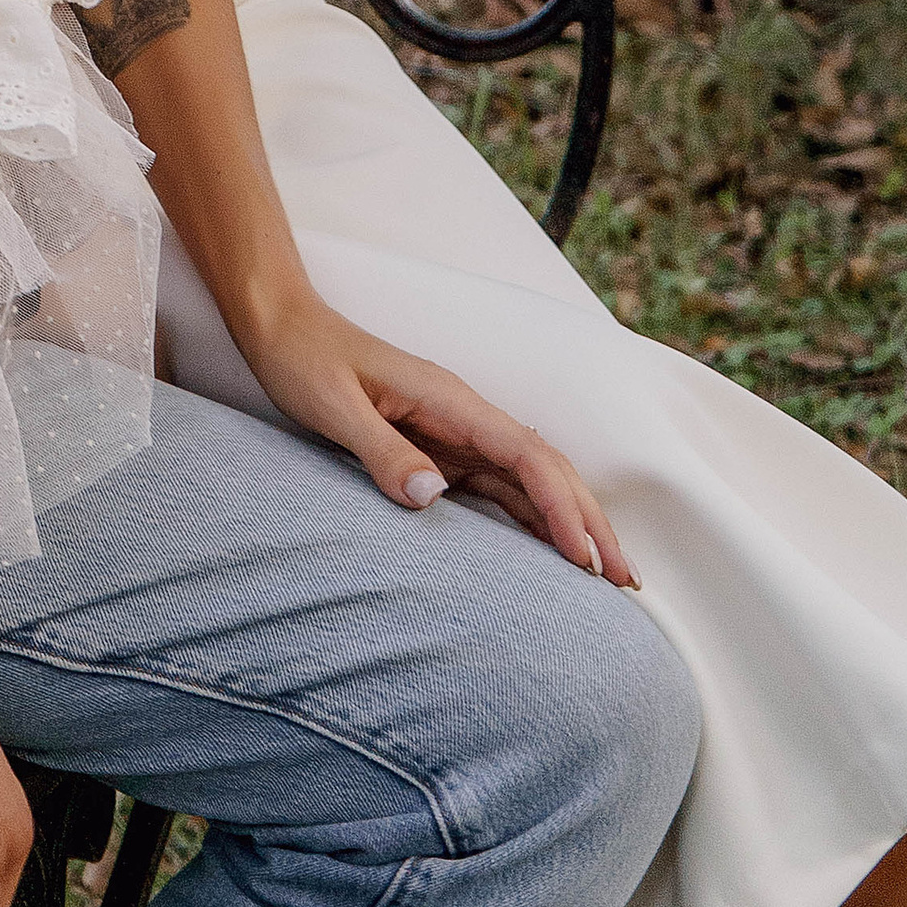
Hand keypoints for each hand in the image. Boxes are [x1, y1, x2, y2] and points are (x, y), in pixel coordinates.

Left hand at [235, 290, 637, 585]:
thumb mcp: (332, 408)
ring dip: (570, 523)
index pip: (528, 457)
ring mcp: (457, 432)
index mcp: (452, 401)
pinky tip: (551, 551)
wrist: (282, 327)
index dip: (563, 508)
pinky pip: (499, 486)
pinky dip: (533, 518)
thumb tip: (434, 495)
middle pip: (547, 469)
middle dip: (589, 521)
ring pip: (531, 480)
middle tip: (624, 579)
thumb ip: (381, 450)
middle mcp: (466, 416)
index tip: (585, 558)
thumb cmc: (304, 360)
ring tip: (605, 576)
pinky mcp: (441, 448)